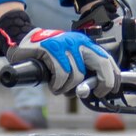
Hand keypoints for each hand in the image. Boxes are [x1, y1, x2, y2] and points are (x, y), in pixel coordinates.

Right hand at [5, 27, 120, 95]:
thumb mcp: (69, 61)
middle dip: (102, 82)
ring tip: (59, 88)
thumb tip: (95, 89)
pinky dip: (57, 85)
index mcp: (85, 44)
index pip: (107, 59)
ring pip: (77, 75)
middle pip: (101, 64)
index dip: (112, 76)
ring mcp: (65, 44)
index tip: (110, 90)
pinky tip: (53, 85)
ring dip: (67, 88)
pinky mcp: (51, 48)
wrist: (23, 43)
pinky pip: (62, 74)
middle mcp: (78, 42)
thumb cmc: (47, 56)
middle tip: (94, 93)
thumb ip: (82, 72)